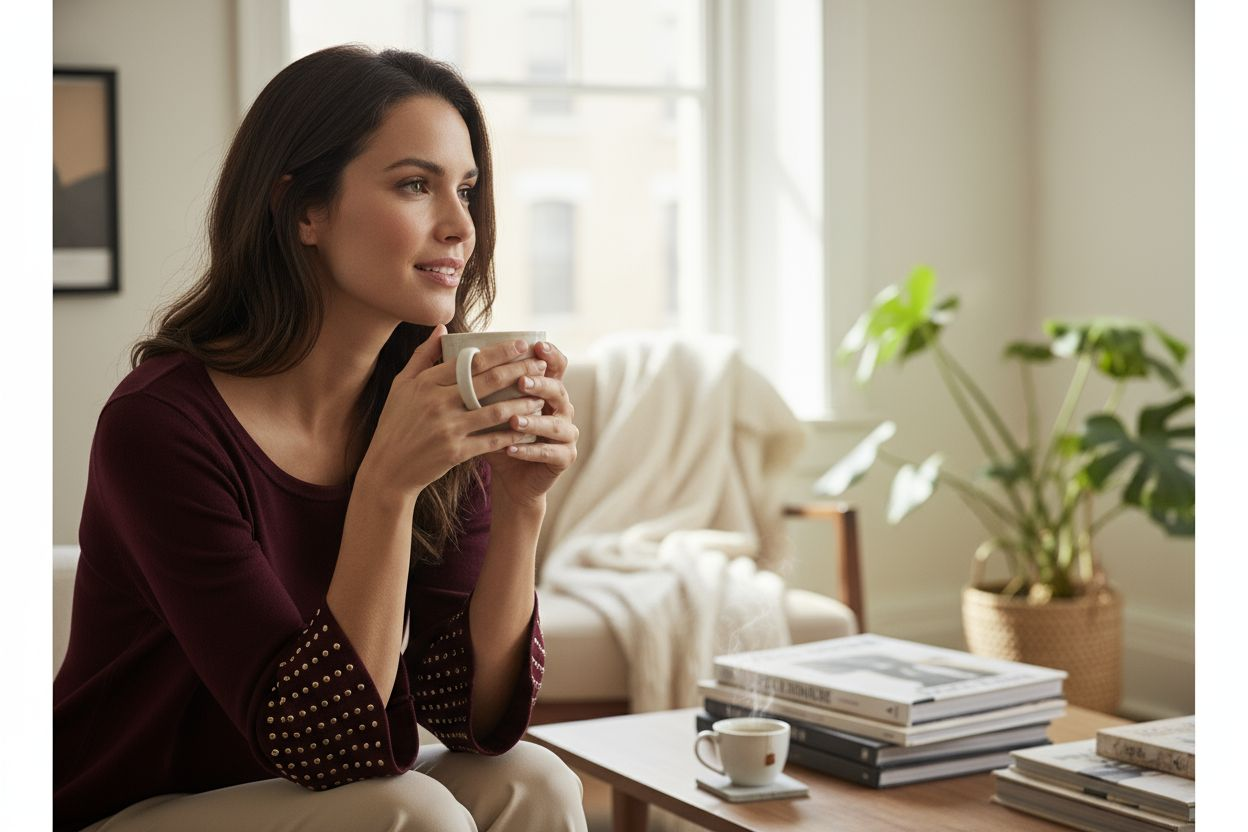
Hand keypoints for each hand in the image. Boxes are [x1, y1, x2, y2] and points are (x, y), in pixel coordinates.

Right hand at [362, 326, 549, 499]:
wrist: (388, 469)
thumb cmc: (395, 423)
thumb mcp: (401, 385)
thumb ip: (423, 355)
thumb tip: (442, 328)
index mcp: (426, 383)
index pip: (470, 361)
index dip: (500, 351)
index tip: (521, 344)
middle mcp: (438, 402)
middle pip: (488, 381)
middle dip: (520, 370)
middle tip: (541, 365)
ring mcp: (448, 428)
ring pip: (496, 411)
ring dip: (522, 403)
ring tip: (541, 396)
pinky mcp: (456, 452)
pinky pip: (491, 440)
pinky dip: (512, 434)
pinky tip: (528, 428)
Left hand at [485, 340, 577, 508]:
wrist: (510, 478)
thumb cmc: (496, 436)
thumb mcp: (487, 407)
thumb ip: (479, 382)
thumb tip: (453, 352)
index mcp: (547, 391)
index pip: (555, 366)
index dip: (550, 355)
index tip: (536, 345)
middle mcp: (562, 409)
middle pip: (558, 390)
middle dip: (541, 385)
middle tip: (521, 382)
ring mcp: (566, 434)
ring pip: (556, 424)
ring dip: (534, 421)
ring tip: (513, 420)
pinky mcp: (565, 458)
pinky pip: (550, 453)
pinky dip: (529, 451)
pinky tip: (510, 449)